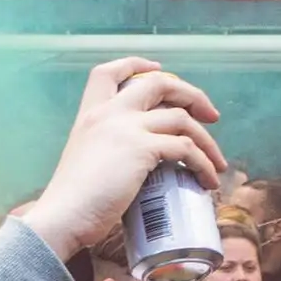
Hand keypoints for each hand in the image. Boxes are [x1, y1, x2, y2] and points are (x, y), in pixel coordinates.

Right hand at [12, 59, 222, 262]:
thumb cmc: (72, 199)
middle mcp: (108, 113)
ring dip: (208, 141)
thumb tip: (141, 161)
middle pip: (158, 83)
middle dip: (192, 95)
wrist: (63, 216)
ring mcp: (126, 128)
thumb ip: (109, 147)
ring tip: (217, 164)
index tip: (158, 69)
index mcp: (89, 113)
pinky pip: (186, 148)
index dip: (137, 64)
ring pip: (182, 118)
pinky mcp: (142, 149)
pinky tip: (207, 180)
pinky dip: (204, 164)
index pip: (109, 72)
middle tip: (210, 116)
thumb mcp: (85, 157)